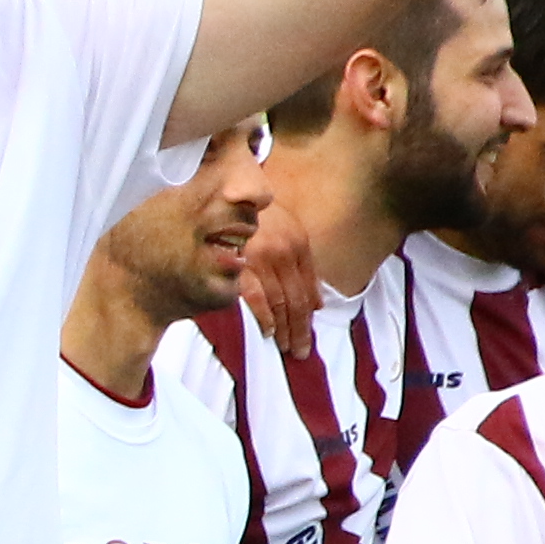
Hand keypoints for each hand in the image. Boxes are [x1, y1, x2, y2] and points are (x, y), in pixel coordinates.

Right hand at [235, 204, 320, 349]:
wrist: (225, 192)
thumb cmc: (256, 216)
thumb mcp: (288, 233)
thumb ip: (305, 268)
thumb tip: (318, 304)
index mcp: (297, 244)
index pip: (307, 289)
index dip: (309, 316)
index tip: (308, 337)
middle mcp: (282, 253)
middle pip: (296, 299)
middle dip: (300, 329)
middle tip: (301, 352)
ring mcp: (260, 259)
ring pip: (279, 301)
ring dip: (284, 328)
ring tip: (287, 347)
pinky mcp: (238, 262)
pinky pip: (253, 296)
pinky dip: (263, 315)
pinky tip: (267, 330)